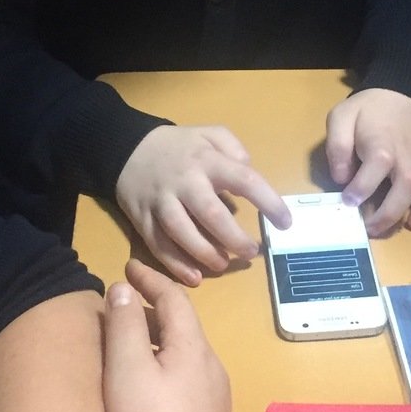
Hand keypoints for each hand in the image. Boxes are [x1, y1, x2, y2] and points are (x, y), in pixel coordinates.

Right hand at [102, 260, 230, 411]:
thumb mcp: (127, 369)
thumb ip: (126, 324)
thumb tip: (125, 288)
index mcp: (194, 350)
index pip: (176, 301)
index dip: (151, 280)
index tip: (127, 267)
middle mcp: (213, 372)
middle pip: (185, 329)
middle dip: (156, 312)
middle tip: (125, 304)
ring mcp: (215, 404)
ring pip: (187, 359)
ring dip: (161, 344)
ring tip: (132, 344)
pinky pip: (187, 384)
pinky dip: (166, 370)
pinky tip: (148, 389)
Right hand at [115, 125, 287, 284]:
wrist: (125, 148)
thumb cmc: (179, 147)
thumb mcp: (209, 134)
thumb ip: (233, 148)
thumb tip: (249, 169)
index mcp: (206, 161)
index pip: (243, 180)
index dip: (268, 201)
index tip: (285, 222)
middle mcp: (184, 182)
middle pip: (210, 214)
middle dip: (234, 238)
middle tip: (251, 252)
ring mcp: (161, 202)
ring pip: (181, 232)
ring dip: (205, 253)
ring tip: (223, 264)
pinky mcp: (142, 219)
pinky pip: (158, 245)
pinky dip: (175, 264)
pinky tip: (194, 277)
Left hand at [325, 88, 410, 234]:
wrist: (404, 92)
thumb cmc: (370, 112)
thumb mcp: (342, 118)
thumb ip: (337, 146)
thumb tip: (342, 177)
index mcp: (382, 142)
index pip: (376, 166)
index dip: (361, 188)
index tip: (349, 202)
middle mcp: (410, 152)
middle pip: (409, 184)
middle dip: (391, 213)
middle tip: (373, 229)